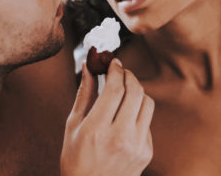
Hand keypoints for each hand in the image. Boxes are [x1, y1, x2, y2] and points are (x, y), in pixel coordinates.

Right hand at [61, 58, 153, 175]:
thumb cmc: (76, 159)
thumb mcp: (73, 126)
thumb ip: (84, 94)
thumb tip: (89, 66)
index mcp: (97, 130)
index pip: (115, 89)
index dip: (116, 70)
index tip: (113, 62)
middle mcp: (120, 138)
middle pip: (136, 91)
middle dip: (129, 75)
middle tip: (121, 71)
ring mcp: (137, 147)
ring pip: (147, 103)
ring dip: (137, 91)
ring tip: (124, 92)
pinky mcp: (147, 153)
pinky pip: (148, 121)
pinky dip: (138, 112)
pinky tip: (125, 117)